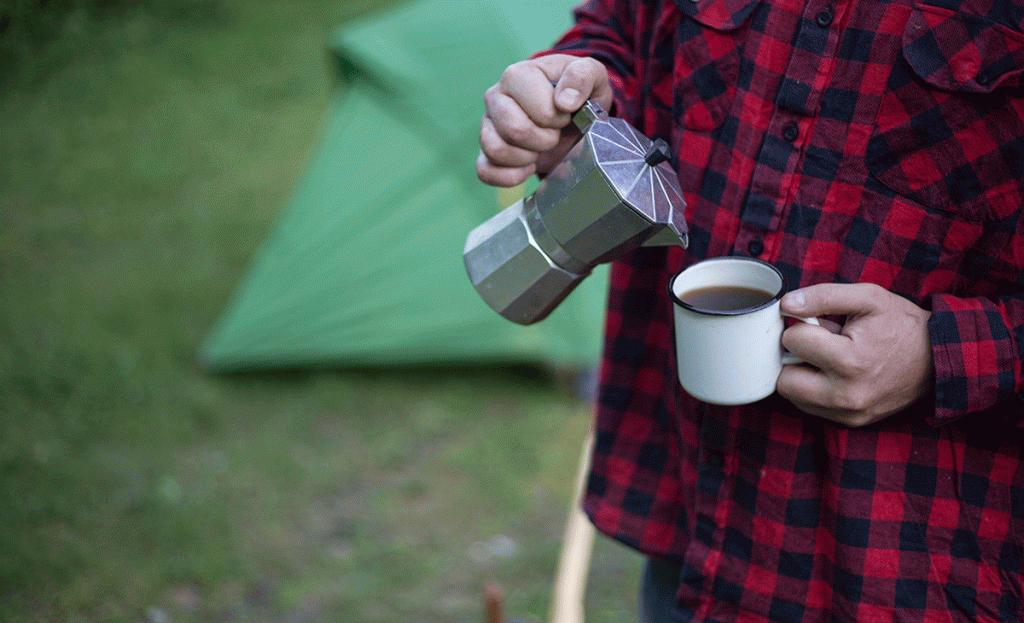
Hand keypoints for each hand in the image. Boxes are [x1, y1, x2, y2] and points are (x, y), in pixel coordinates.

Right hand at [477, 54, 611, 186]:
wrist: (573, 114)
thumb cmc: (578, 92)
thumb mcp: (591, 74)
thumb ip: (582, 76)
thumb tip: (564, 102)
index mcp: (517, 75)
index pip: (538, 110)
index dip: (558, 119)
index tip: (566, 114)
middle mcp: (495, 97)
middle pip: (514, 130)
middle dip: (545, 140)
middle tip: (555, 133)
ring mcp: (487, 124)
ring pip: (497, 151)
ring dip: (528, 157)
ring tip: (541, 147)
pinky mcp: (485, 150)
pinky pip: (486, 171)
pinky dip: (511, 176)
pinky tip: (528, 166)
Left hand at [777, 283, 934, 426]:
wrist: (939, 359)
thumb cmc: (901, 325)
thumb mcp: (868, 298)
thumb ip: (824, 296)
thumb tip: (786, 304)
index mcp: (849, 361)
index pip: (792, 341)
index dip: (802, 326)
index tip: (822, 324)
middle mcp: (845, 395)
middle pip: (784, 379)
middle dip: (794, 357)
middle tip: (819, 345)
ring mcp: (848, 414)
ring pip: (794, 396)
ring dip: (801, 375)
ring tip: (830, 359)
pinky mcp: (851, 423)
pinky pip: (810, 408)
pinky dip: (813, 391)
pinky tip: (835, 375)